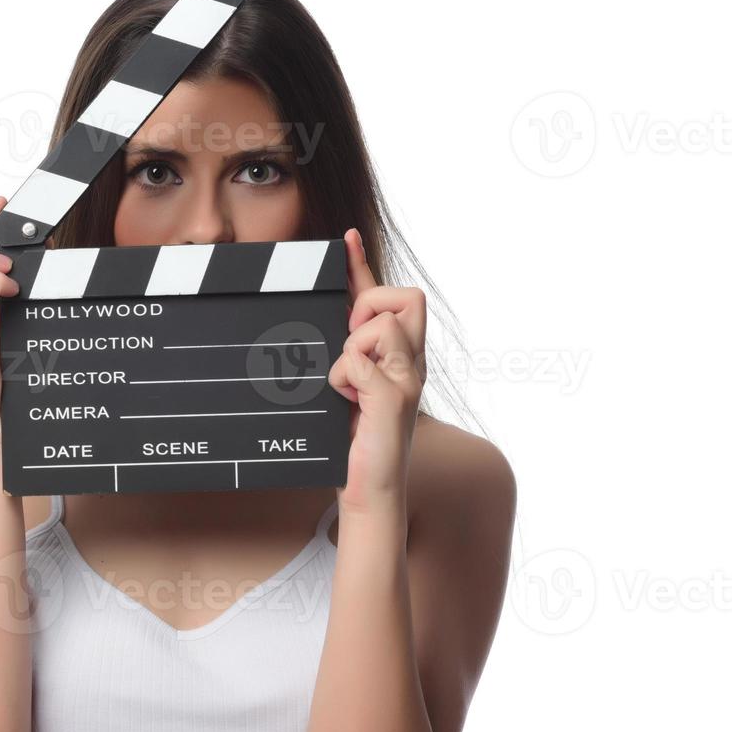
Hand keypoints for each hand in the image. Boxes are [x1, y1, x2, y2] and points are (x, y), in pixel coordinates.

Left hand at [328, 227, 425, 514]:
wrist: (367, 491)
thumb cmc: (353, 444)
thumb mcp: (344, 388)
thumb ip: (342, 356)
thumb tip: (319, 325)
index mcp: (399, 357)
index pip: (387, 297)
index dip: (363, 265)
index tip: (344, 239)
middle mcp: (411, 363)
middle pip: (406, 297)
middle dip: (370, 305)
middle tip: (349, 342)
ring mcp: (407, 379)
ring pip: (380, 326)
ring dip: (351, 350)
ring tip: (347, 386)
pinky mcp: (394, 399)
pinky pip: (359, 362)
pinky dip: (344, 378)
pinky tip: (346, 403)